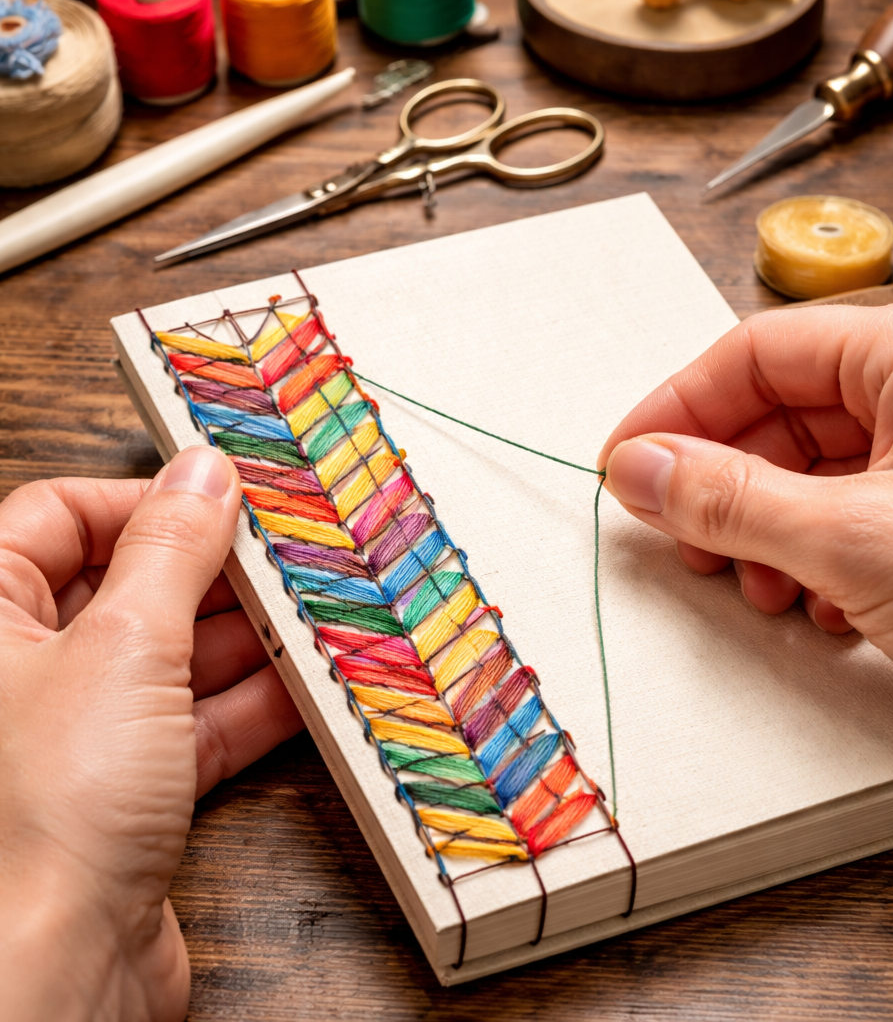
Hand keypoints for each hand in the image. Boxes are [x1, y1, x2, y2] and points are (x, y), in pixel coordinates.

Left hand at [0, 446, 303, 1021]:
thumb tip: (205, 471)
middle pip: (127, 585)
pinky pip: (195, 724)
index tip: (226, 497)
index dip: (145, 499)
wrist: (53, 979)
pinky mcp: (128, 792)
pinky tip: (308, 682)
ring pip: (171, 657)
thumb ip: (172, 549)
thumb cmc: (44, 811)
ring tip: (314, 611)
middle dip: (214, 571)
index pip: (59, 515)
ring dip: (246, 637)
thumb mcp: (124, 646)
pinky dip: (252, 702)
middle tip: (290, 553)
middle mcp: (22, 671)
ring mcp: (78, 734)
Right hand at [599, 299, 892, 747]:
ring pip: (809, 469)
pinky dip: (812, 556)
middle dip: (723, 483)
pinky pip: (847, 511)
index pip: (757, 353)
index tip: (630, 459)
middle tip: (680, 531)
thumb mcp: (853, 541)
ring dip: (764, 530)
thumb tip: (642, 470)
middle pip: (780, 413)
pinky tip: (817, 601)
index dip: (679, 407)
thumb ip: (729, 499)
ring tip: (757, 581)